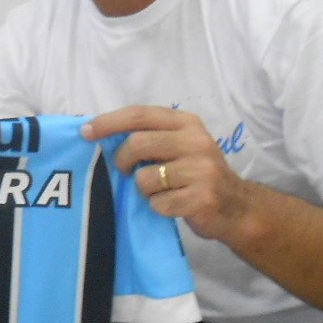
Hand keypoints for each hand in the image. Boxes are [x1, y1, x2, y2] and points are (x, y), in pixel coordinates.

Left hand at [81, 105, 251, 240]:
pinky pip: (158, 203)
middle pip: (137, 144)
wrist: (236, 207)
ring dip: (142, 189)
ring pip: (144, 177)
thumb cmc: (195, 173)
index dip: (109, 122)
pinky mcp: (202, 198)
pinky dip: (157, 207)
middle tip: (124, 170)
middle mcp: (197, 141)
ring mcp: (202, 170)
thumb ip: (149, 135)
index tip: (86, 132)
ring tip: (159, 190)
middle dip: (122, 160)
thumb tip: (98, 132)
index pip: (139, 114)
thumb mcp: (179, 144)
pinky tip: (173, 204)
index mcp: (187, 122)